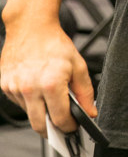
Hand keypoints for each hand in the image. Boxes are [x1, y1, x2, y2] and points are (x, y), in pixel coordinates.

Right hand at [0, 20, 95, 135]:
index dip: (70, 127)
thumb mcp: (78, 66)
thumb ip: (85, 92)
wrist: (31, 27)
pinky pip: (19, 103)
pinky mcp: (5, 85)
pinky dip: (29, 102)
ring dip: (41, 113)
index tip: (74, 127)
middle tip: (63, 124)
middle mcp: (30, 88)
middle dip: (54, 130)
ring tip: (50, 98)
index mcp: (51, 84)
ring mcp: (15, 88)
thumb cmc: (54, 43)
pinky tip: (36, 88)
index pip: (60, 120)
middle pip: (41, 126)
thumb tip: (90, 113)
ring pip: (29, 115)